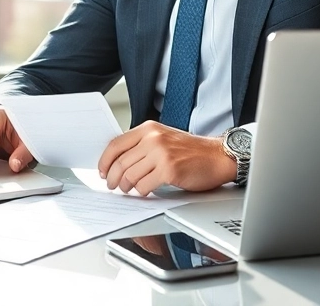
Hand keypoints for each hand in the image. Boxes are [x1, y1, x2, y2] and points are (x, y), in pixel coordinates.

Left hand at [98, 121, 235, 195]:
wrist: (217, 156)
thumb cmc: (192, 151)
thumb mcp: (164, 138)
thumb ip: (142, 145)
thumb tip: (118, 162)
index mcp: (149, 128)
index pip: (116, 144)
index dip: (105, 161)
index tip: (102, 171)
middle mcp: (153, 138)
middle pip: (120, 162)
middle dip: (113, 178)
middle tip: (113, 186)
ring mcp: (161, 153)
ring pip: (129, 175)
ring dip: (126, 187)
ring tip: (129, 189)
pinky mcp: (169, 170)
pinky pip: (143, 186)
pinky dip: (141, 192)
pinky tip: (145, 191)